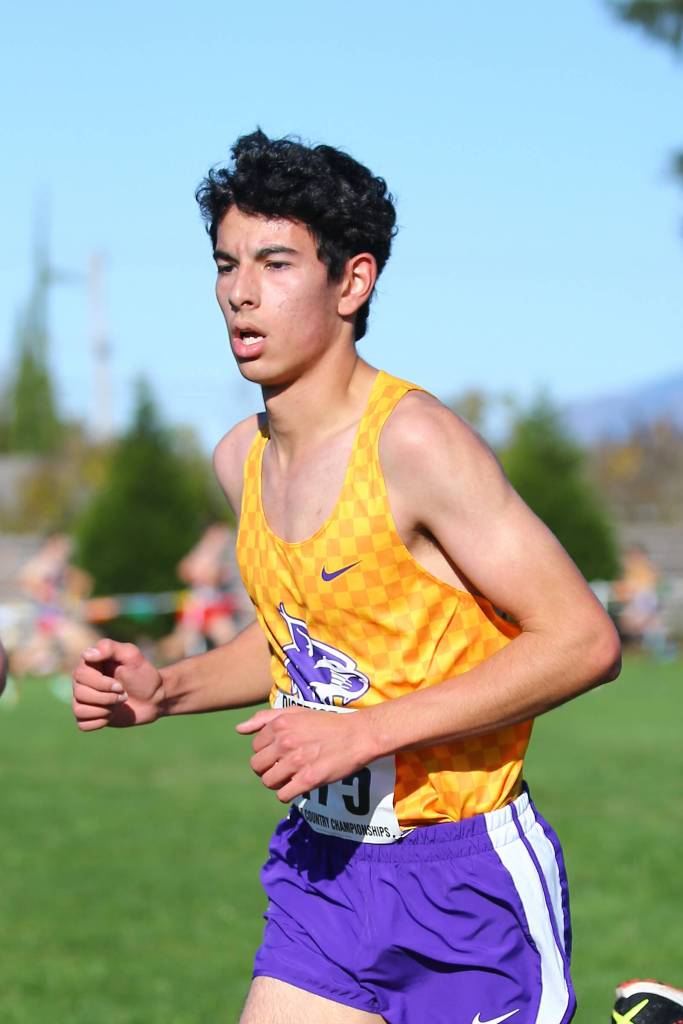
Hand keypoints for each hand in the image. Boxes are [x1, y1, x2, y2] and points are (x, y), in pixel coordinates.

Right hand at [72, 639, 164, 731]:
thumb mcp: (131, 655)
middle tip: (123, 694)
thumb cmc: (143, 674)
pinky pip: (83, 725)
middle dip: (106, 698)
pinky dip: (101, 722)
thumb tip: (85, 654)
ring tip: (118, 703)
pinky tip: (112, 714)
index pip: (80, 675)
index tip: (120, 686)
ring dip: (104, 710)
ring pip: (79, 710)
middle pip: (79, 694)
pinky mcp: (89, 716)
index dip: (101, 684)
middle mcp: (82, 681)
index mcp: (89, 664)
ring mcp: (84, 699)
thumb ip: (109, 648)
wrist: (154, 698)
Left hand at [235, 706, 375, 802]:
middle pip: (257, 766)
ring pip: (268, 782)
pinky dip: (287, 794)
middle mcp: (285, 742)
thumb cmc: (327, 724)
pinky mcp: (308, 779)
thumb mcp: (297, 713)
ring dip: (277, 782)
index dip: (267, 752)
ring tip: (290, 777)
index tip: (281, 753)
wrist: (358, 735)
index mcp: (280, 725)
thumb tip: (238, 729)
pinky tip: (298, 786)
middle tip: (283, 768)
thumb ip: (265, 718)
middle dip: (267, 769)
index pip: (255, 747)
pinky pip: (283, 795)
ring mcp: (297, 761)